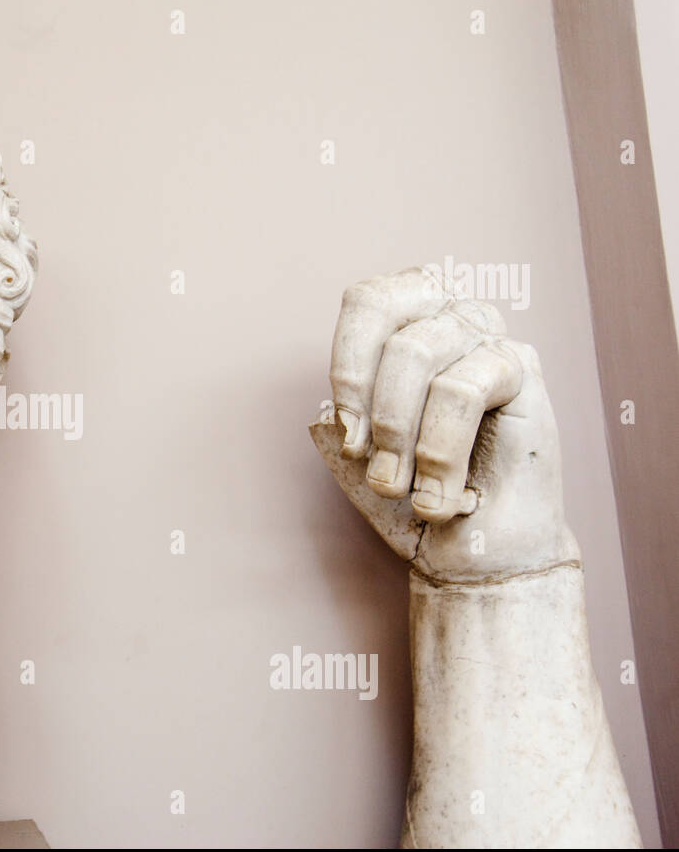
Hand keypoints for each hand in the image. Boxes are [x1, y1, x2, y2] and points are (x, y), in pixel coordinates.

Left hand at [311, 268, 578, 582]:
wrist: (477, 551)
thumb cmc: (415, 494)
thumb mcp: (359, 456)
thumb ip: (341, 420)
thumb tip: (328, 412)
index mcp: (408, 321)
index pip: (367, 301)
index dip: (349, 368)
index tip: (351, 437)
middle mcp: (450, 316)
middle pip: (389, 323)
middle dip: (372, 406)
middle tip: (377, 469)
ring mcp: (488, 337)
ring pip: (418, 352)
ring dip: (400, 434)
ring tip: (404, 489)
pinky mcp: (522, 369)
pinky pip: (462, 389)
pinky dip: (439, 451)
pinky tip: (440, 498)